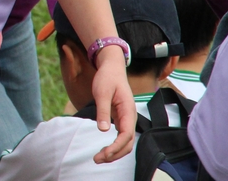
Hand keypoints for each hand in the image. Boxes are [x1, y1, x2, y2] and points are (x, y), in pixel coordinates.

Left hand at [90, 48, 135, 162]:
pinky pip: (122, 137)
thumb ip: (103, 110)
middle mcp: (130, 118)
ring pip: (126, 142)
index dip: (116, 147)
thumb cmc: (107, 78)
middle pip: (128, 143)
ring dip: (115, 152)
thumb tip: (103, 130)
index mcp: (128, 111)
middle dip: (115, 154)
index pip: (126, 135)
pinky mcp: (121, 119)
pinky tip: (105, 150)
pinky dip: (115, 146)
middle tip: (97, 159)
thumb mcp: (101, 92)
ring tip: (99, 158)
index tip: (104, 154)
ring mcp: (127, 119)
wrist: (112, 68)